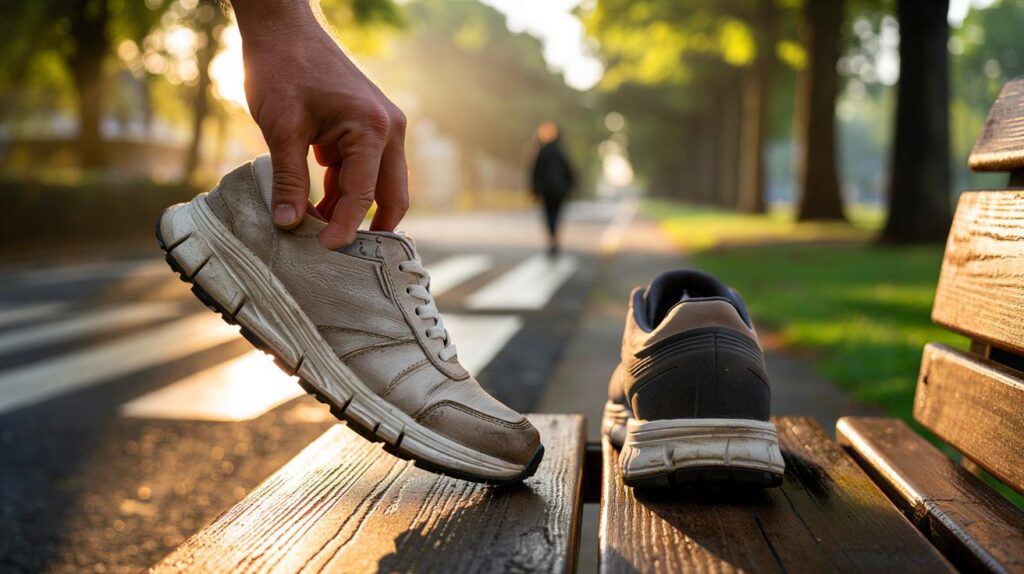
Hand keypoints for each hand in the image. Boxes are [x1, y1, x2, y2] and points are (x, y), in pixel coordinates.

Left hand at [233, 0, 407, 248]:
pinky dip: (343, 191)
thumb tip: (287, 225)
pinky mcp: (366, 129)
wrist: (282, 29)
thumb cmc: (283, 69)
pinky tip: (317, 209)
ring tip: (321, 235)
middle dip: (370, 227)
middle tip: (345, 259)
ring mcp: (382, 129)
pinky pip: (362, 170)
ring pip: (378, 185)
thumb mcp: (281, 128)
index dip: (346, 227)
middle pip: (392, 195)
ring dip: (352, 209)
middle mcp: (389, 130)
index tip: (324, 251)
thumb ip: (288, 180)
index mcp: (374, 128)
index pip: (365, 194)